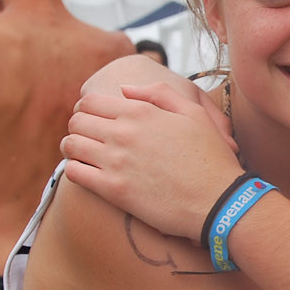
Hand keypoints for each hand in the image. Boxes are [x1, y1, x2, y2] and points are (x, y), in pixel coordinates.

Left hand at [61, 82, 244, 238]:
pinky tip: (87, 174)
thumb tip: (125, 89)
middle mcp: (123, 132)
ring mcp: (116, 161)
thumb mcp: (193, 112)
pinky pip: (74, 173)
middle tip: (87, 138)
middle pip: (76, 121)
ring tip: (83, 156)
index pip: (90, 101)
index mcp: (140, 111)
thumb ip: (158, 93)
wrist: (219, 200)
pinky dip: (74, 170)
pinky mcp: (114, 190)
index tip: (93, 120)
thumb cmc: (211, 156)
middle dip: (78, 127)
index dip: (86, 109)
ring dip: (73, 148)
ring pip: (70, 145)